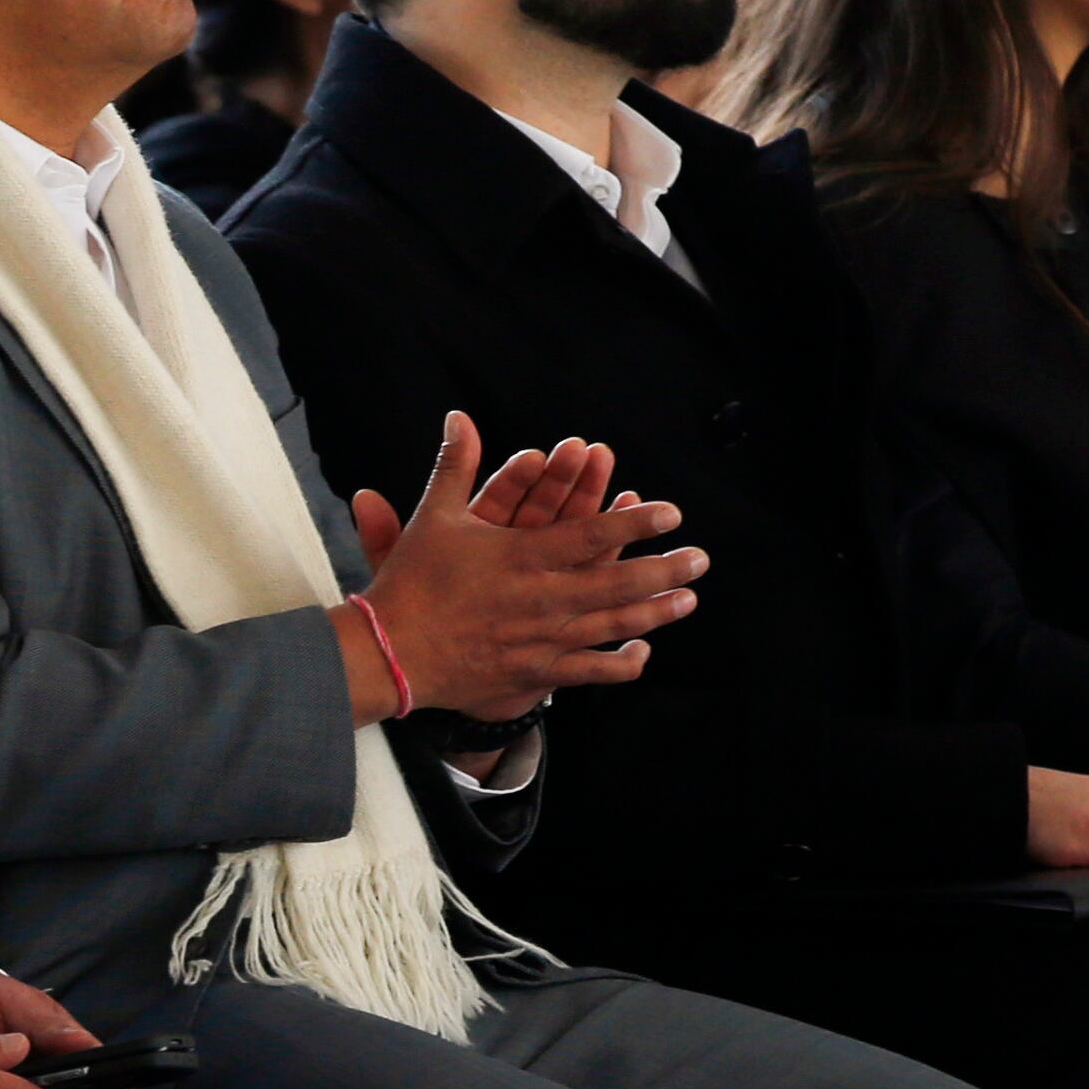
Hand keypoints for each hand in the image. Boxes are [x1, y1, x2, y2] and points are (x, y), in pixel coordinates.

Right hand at [342, 411, 699, 723]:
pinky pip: (589, 671)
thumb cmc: (411, 582)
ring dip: (655, 612)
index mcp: (520, 556)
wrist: (389, 654)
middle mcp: (540, 598)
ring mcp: (541, 639)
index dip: (634, 523)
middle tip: (700, 559)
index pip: (590, 534)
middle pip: (617, 582)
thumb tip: (458, 416)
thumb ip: (455, 465)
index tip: (671, 514)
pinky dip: (620, 663)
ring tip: (688, 599)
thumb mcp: (434, 518)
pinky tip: (642, 653)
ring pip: (612, 625)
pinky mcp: (535, 672)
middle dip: (665, 569)